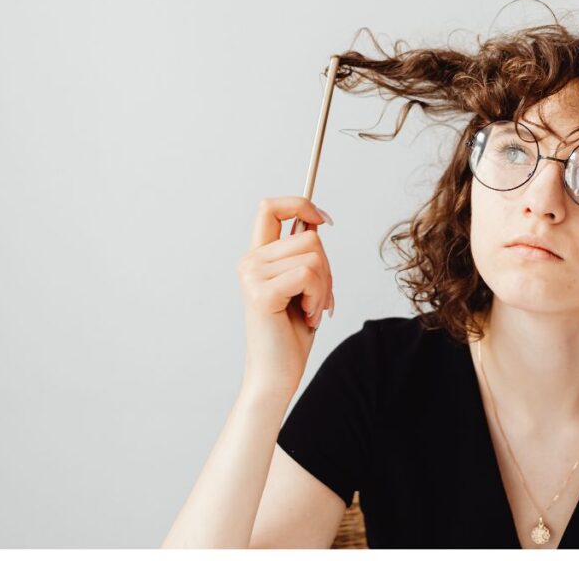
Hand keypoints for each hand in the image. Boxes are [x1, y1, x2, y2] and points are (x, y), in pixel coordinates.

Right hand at [236, 196, 334, 395]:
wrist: (277, 374)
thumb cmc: (291, 333)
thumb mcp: (302, 284)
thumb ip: (304, 254)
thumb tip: (317, 221)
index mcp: (257, 257)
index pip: (270, 207)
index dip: (300, 203)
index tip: (323, 219)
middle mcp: (250, 261)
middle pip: (309, 236)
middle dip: (327, 268)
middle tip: (318, 299)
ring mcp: (252, 275)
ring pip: (314, 256)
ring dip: (324, 286)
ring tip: (310, 309)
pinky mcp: (261, 293)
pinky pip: (308, 274)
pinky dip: (318, 295)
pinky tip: (306, 315)